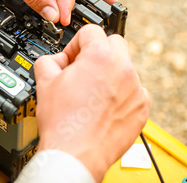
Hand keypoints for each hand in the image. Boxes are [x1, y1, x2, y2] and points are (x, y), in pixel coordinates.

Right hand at [33, 25, 150, 181]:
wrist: (75, 154)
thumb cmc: (63, 122)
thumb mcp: (45, 81)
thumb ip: (49, 60)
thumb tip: (54, 61)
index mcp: (100, 56)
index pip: (91, 31)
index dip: (76, 43)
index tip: (72, 57)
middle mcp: (123, 69)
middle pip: (114, 43)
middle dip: (98, 51)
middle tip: (83, 68)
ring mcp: (136, 89)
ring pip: (125, 66)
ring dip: (110, 71)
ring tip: (92, 90)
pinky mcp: (142, 107)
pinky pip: (134, 89)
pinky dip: (121, 92)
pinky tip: (104, 105)